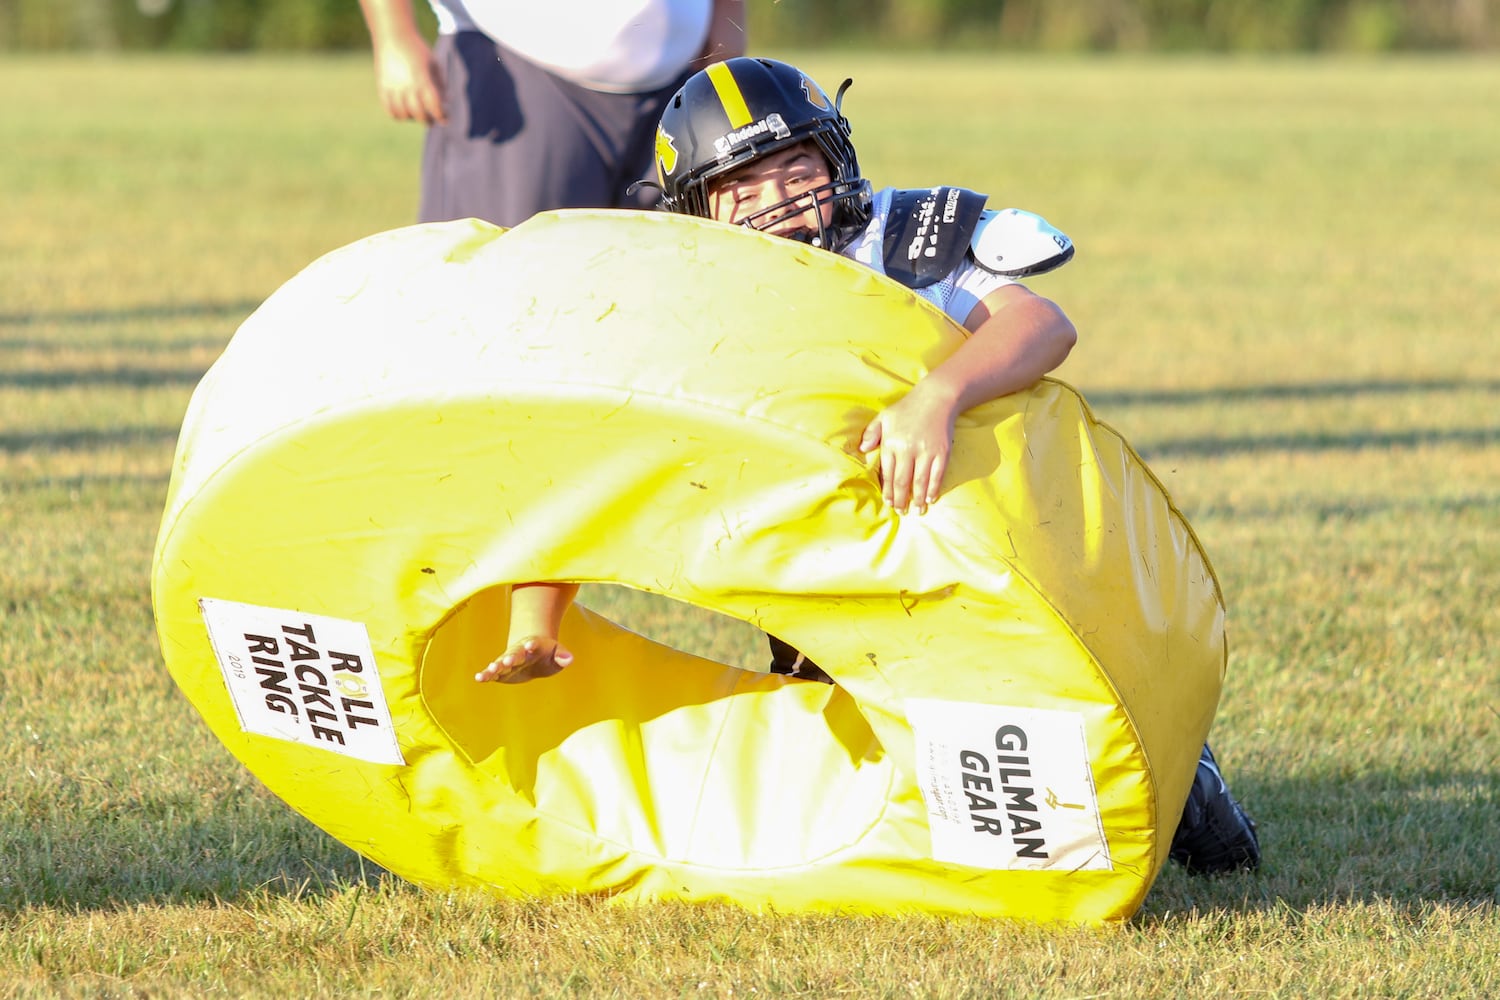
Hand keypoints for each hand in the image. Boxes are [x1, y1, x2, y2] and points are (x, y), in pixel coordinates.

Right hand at [372, 34, 446, 123]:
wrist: (393, 34)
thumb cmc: (417, 49)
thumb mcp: (434, 63)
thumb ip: (441, 83)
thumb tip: (447, 100)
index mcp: (423, 80)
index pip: (434, 106)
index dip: (441, 116)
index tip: (445, 120)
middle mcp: (407, 86)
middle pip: (418, 114)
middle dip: (427, 120)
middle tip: (432, 121)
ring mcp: (393, 88)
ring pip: (403, 114)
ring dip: (411, 118)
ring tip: (416, 115)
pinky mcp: (382, 87)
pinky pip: (389, 109)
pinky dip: (397, 114)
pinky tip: (403, 112)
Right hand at [475, 635, 572, 683]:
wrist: (531, 651)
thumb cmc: (547, 653)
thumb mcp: (558, 653)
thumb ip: (563, 656)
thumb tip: (569, 659)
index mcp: (534, 646)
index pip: (534, 644)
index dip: (532, 644)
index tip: (530, 645)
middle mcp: (519, 652)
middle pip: (515, 654)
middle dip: (512, 657)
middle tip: (508, 660)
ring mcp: (508, 660)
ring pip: (501, 662)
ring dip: (497, 666)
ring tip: (491, 669)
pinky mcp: (502, 671)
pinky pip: (493, 673)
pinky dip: (486, 674)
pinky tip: (478, 678)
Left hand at [858, 386, 957, 514]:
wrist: (937, 397)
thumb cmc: (908, 408)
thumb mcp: (885, 416)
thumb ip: (872, 433)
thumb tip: (862, 449)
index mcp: (891, 443)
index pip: (887, 473)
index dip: (887, 491)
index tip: (888, 503)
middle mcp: (908, 449)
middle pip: (902, 482)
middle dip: (901, 500)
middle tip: (900, 512)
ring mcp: (926, 452)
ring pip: (919, 482)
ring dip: (917, 499)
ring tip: (916, 511)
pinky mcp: (942, 452)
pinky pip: (937, 476)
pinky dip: (933, 489)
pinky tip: (930, 499)